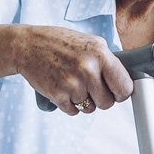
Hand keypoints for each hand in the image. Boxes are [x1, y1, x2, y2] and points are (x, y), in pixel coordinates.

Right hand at [16, 25, 132, 114]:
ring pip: (90, 108)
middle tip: (91, 87)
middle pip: (108, 103)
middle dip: (101, 99)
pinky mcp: (58, 96)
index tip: (118, 93)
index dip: (122, 93)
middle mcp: (88, 69)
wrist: (27, 46)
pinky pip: (74, 111)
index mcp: (100, 54)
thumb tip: (126, 79)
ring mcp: (72, 84)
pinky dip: (70, 104)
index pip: (124, 86)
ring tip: (73, 83)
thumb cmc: (60, 43)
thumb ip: (108, 60)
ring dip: (84, 101)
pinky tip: (63, 88)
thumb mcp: (90, 42)